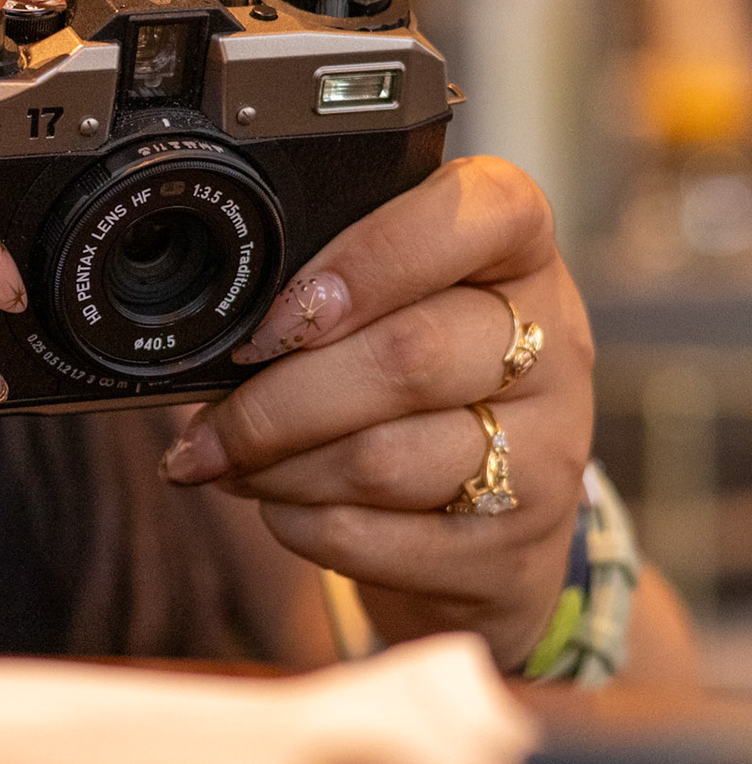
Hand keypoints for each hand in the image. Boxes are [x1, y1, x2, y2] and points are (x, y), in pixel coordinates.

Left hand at [158, 156, 593, 670]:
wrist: (487, 523)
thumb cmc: (414, 379)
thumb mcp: (393, 303)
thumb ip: (324, 283)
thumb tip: (213, 326)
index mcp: (518, 253)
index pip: (481, 214)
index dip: (367, 261)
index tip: (278, 317)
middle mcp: (553, 344)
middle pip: (406, 358)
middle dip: (275, 400)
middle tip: (208, 422)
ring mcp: (547, 453)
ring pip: (380, 460)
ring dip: (274, 467)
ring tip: (228, 461)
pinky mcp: (512, 549)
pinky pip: (372, 537)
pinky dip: (297, 523)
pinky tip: (277, 506)